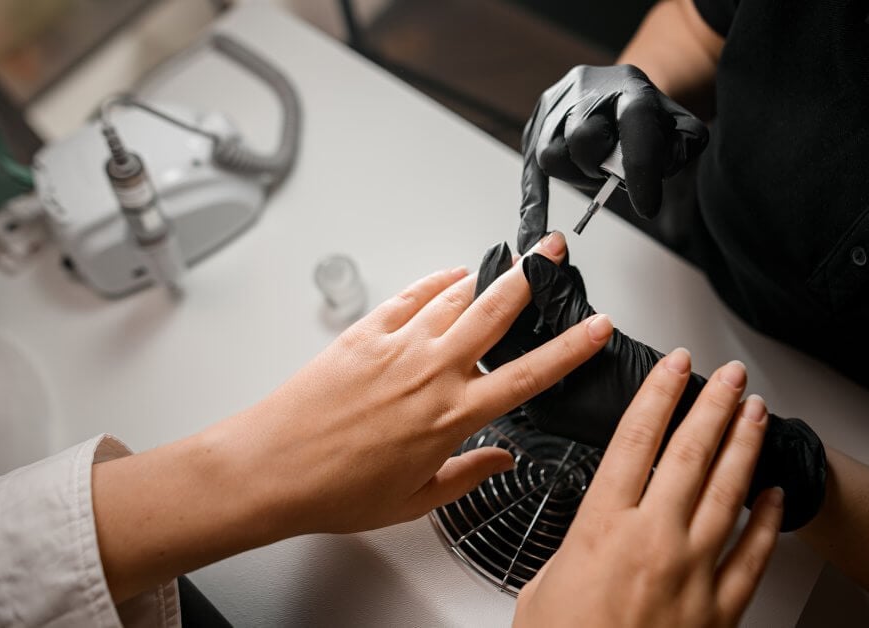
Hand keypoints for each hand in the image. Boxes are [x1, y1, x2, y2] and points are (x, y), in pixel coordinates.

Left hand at [212, 232, 612, 535]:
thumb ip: (466, 474)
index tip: (598, 327)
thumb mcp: (414, 501)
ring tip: (508, 264)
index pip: (528, 374)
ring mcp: (397, 346)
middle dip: (534, 275)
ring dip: (487, 277)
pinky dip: (435, 282)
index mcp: (451, 416)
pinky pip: (410, 296)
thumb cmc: (335, 490)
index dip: (571, 348)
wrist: (271, 467)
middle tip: (555, 250)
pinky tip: (450, 277)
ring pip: (456, 297)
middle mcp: (430, 372)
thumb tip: (500, 460)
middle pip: (496, 310)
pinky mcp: (364, 333)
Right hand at [513, 355, 783, 626]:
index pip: (636, 438)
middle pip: (691, 453)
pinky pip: (752, 554)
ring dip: (745, 446)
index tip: (672, 367)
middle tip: (732, 377)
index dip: (659, 393)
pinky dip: (767, 520)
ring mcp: (693, 572)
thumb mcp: (544, 587)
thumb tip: (593, 532)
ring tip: (757, 413)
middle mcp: (653, 539)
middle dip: (715, 405)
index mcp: (603, 526)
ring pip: (729, 491)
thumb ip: (576, 547)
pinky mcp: (719, 609)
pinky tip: (775, 494)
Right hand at [519, 64, 707, 251]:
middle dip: (599, 168)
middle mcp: (586, 86)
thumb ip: (682, 149)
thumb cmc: (649, 118)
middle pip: (583, 140)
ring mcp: (556, 102)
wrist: (620, 92)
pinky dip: (534, 200)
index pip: (635, 126)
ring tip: (594, 171)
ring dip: (576, 176)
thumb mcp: (681, 127)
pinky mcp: (537, 121)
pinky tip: (532, 231)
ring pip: (553, 155)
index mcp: (630, 85)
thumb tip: (655, 172)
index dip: (641, 171)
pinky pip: (530, 167)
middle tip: (611, 174)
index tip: (647, 208)